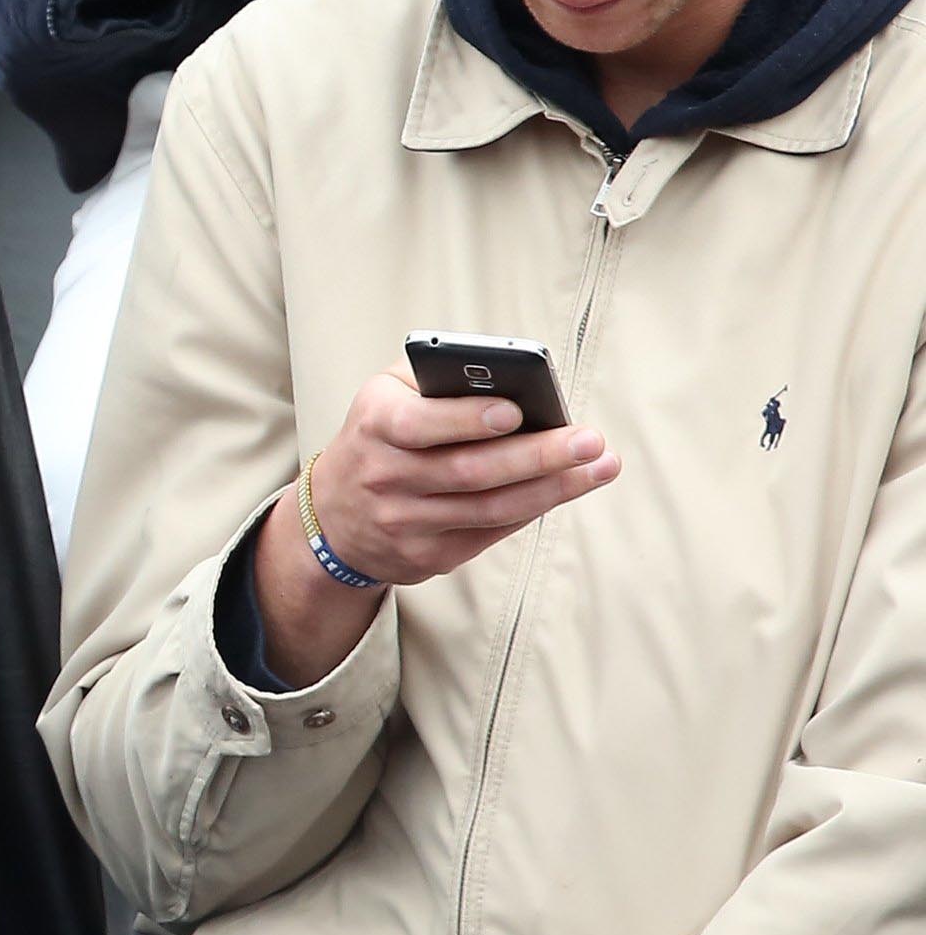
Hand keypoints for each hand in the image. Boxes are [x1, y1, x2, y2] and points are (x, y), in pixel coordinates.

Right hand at [308, 371, 619, 587]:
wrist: (333, 515)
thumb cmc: (379, 435)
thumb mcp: (388, 393)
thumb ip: (439, 377)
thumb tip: (513, 381)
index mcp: (374, 426)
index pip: (419, 425)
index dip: (467, 419)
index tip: (517, 410)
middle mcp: (385, 477)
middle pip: (470, 471)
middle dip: (537, 456)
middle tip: (591, 440)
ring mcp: (404, 523)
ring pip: (490, 508)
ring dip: (553, 488)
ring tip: (601, 467)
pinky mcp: (425, 557)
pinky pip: (490, 533)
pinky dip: (533, 509)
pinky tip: (566, 489)